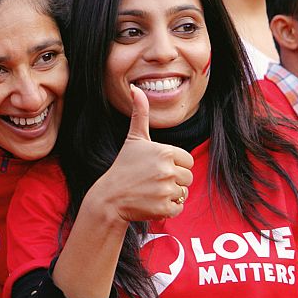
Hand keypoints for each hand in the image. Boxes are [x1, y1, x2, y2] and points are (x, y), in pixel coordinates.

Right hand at [88, 86, 193, 221]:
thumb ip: (140, 113)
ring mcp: (166, 190)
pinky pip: (178, 208)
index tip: (156, 167)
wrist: (110, 198)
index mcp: (165, 151)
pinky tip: (152, 203)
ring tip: (152, 191)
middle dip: (173, 180)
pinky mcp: (165, 208)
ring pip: (184, 193)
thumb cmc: (124, 167)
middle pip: (188, 177)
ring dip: (171, 194)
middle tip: (153, 181)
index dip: (174, 164)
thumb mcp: (134, 139)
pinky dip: (168, 208)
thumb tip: (136, 88)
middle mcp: (167, 170)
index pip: (187, 160)